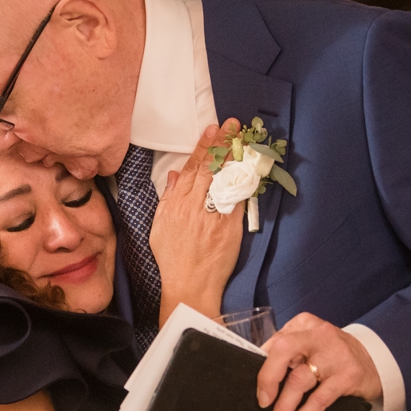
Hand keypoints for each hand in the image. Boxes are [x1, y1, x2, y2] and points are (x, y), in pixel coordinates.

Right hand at [150, 118, 244, 322]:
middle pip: (209, 169)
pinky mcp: (230, 228)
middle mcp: (194, 207)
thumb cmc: (172, 259)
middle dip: (221, 143)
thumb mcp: (159, 227)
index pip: (191, 169)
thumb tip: (175, 176)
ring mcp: (214, 216)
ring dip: (234, 156)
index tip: (211, 130)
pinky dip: (244, 182)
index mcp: (175, 205)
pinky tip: (250, 166)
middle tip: (231, 124)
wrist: (189, 286)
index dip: (202, 147)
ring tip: (242, 137)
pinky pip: (238, 200)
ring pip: (225, 179)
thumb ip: (168, 199)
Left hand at [257, 313, 381, 410]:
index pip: (275, 343)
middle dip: (267, 379)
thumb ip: (289, 352)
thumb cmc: (334, 354)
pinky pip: (318, 400)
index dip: (261, 366)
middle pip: (283, 351)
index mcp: (304, 324)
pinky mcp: (347, 376)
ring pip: (298, 381)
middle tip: (262, 403)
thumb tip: (259, 376)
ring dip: (283, 408)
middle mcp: (318, 335)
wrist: (376, 361)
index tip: (257, 387)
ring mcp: (334, 355)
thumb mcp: (312, 342)